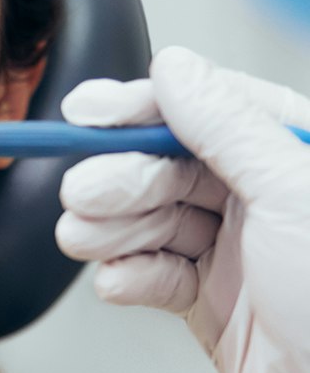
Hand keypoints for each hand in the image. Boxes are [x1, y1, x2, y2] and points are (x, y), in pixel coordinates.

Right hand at [56, 45, 309, 372]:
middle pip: (168, 166)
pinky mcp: (211, 302)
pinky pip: (154, 274)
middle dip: (118, 179)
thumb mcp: (291, 194)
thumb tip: (177, 70)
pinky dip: (128, 276)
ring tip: (84, 237)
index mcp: (291, 155)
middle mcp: (262, 198)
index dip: (141, 107)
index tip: (88, 112)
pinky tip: (117, 279)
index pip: (206, 109)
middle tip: (83, 192)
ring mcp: (235, 251)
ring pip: (153, 220)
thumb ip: (228, 126)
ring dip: (111, 229)